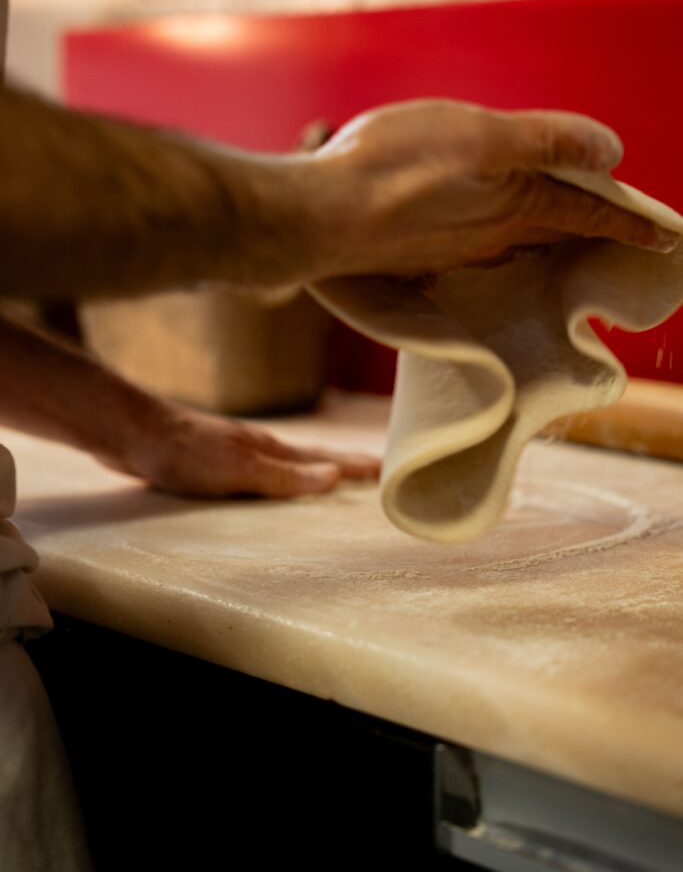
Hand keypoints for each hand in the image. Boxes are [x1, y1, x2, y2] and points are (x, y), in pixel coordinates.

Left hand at [116, 403, 379, 498]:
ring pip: (285, 464)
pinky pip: (260, 473)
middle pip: (310, 457)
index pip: (326, 457)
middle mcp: (258, 447)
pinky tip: (269, 488)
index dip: (357, 465)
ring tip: (329, 481)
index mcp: (270, 449)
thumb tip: (336, 476)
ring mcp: (236, 452)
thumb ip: (286, 476)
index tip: (389, 466)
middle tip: (371, 472)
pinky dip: (279, 479)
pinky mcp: (213, 462)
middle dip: (342, 465)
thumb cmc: (185, 453)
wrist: (132, 434)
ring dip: (311, 471)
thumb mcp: (241, 470)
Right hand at [290, 100, 676, 281]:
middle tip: (617, 229)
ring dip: (545, 236)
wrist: (319, 217)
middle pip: (556, 233)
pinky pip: (475, 248)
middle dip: (590, 231)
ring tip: (560, 230)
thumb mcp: (479, 135)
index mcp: (515, 204)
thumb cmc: (394, 167)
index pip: (589, 214)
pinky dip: (496, 239)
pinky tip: (482, 234)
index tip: (664, 235)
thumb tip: (611, 152)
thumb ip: (546, 142)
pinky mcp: (419, 253)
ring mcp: (453, 249)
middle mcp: (491, 235)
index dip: (629, 220)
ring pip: (515, 242)